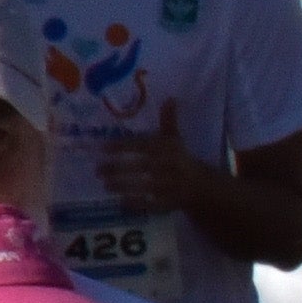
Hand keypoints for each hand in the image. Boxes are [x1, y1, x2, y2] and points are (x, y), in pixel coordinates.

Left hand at [93, 102, 215, 211]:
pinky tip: (121, 201)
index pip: (144, 145)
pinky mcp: (170, 203)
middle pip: (142, 167)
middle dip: (119, 168)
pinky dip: (136, 203)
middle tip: (98, 170)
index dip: (123, 146)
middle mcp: (171, 166)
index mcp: (170, 149)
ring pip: (145, 186)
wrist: (203, 186)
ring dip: (124, 186)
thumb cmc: (182, 159)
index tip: (103, 148)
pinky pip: (152, 204)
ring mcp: (171, 186)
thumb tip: (170, 98)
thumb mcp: (176, 140)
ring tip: (105, 185)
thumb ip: (168, 121)